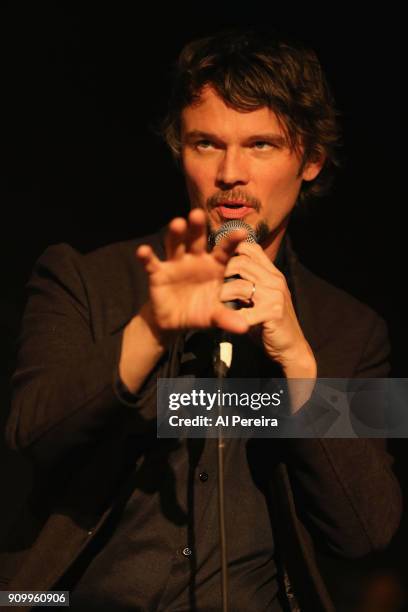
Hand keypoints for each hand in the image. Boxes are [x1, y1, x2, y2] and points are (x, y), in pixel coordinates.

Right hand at [136, 208, 248, 344]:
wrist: (174, 322)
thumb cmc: (199, 311)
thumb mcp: (214, 317)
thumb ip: (227, 319)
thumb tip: (244, 329)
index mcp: (214, 266)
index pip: (224, 250)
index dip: (232, 241)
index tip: (242, 232)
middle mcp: (195, 259)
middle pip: (197, 240)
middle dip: (197, 227)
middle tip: (198, 213)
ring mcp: (176, 264)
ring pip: (175, 245)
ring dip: (176, 234)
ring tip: (177, 223)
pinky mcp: (158, 273)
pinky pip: (152, 263)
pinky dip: (147, 256)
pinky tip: (143, 251)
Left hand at [220, 241, 316, 378]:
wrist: (291, 347)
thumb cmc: (270, 323)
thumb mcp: (262, 297)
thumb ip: (249, 284)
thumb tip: (224, 274)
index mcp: (272, 273)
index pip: (252, 248)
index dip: (233, 250)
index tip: (220, 261)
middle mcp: (275, 280)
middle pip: (241, 263)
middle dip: (222, 273)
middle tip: (212, 286)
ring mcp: (275, 295)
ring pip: (239, 286)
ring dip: (222, 295)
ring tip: (215, 303)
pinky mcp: (272, 312)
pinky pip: (244, 312)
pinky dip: (232, 317)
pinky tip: (227, 320)